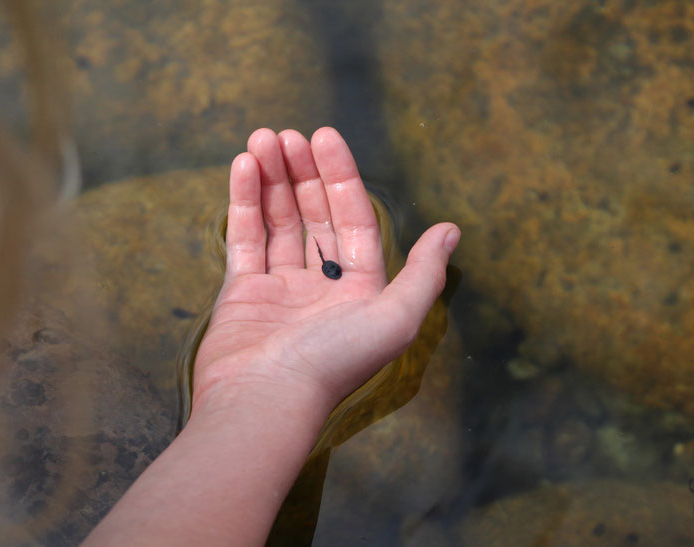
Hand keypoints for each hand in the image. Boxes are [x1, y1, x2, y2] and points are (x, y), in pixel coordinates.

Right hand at [192, 127, 459, 416]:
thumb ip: (423, 273)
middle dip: (302, 173)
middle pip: (314, 215)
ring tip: (262, 138)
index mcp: (361, 290)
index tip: (323, 137)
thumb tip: (450, 230)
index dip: (340, 176)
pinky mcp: (242, 292)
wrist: (264, 400)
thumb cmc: (333, 361)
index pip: (353, 219)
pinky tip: (244, 165)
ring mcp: (280, 288)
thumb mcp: (395, 317)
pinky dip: (244, 201)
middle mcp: (322, 287)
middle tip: (287, 133)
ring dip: (272, 178)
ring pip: (278, 221)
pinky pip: (245, 238)